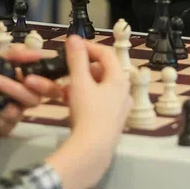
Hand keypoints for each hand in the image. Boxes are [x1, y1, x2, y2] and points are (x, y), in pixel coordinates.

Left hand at [0, 46, 55, 137]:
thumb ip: (13, 55)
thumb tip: (35, 54)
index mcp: (32, 82)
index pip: (51, 88)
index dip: (46, 85)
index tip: (29, 78)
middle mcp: (29, 100)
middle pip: (33, 100)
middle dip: (12, 88)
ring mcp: (17, 115)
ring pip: (12, 112)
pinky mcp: (4, 128)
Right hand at [64, 36, 129, 161]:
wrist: (93, 150)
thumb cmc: (88, 113)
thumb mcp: (79, 82)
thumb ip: (77, 59)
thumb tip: (74, 38)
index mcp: (119, 79)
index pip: (106, 54)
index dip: (89, 47)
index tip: (72, 47)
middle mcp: (124, 91)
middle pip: (104, 71)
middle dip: (83, 69)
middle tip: (67, 72)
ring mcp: (120, 108)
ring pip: (100, 88)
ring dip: (83, 84)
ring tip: (66, 90)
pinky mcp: (113, 122)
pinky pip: (100, 102)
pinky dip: (87, 98)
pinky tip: (72, 105)